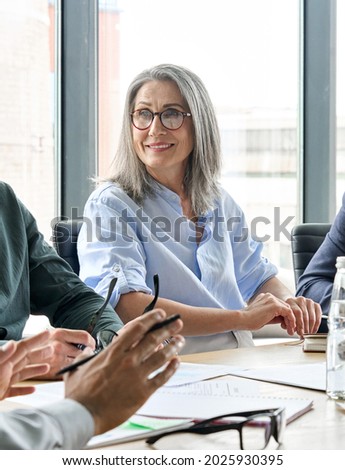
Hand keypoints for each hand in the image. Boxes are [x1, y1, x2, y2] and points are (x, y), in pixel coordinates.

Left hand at [0, 330, 52, 399]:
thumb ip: (0, 357)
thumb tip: (13, 344)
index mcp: (2, 362)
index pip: (22, 348)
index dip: (35, 340)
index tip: (47, 332)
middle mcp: (2, 370)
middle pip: (24, 360)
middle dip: (38, 354)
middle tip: (52, 348)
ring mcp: (0, 383)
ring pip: (20, 374)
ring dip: (34, 370)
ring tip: (47, 367)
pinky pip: (13, 391)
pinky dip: (23, 390)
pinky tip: (32, 389)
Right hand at [34, 328, 95, 379]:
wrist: (17, 356)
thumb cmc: (35, 344)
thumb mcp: (50, 334)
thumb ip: (66, 337)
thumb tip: (84, 340)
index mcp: (60, 334)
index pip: (84, 337)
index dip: (92, 342)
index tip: (92, 345)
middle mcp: (59, 346)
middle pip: (83, 351)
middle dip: (87, 354)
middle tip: (87, 355)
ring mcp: (56, 360)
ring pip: (77, 362)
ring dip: (80, 363)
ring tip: (78, 361)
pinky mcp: (52, 372)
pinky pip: (69, 371)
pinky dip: (71, 370)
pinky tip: (68, 368)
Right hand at [64, 309, 184, 435]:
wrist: (82, 416)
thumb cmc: (79, 395)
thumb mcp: (76, 368)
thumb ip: (84, 357)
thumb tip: (87, 352)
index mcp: (113, 352)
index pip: (137, 329)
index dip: (151, 319)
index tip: (160, 314)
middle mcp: (127, 360)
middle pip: (153, 339)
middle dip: (168, 328)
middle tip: (177, 323)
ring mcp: (137, 376)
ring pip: (161, 356)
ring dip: (173, 346)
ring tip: (180, 341)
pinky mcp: (143, 392)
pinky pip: (162, 377)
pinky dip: (171, 368)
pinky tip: (176, 362)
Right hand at [241, 293, 296, 334]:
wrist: (242, 319)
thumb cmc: (249, 320)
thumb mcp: (264, 316)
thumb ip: (274, 316)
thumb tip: (283, 320)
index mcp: (265, 297)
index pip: (280, 306)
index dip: (284, 316)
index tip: (286, 325)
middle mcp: (269, 296)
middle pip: (285, 306)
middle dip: (289, 318)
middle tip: (291, 328)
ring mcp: (272, 299)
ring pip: (288, 309)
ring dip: (291, 320)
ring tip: (291, 330)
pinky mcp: (275, 305)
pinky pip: (288, 312)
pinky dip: (291, 320)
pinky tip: (290, 327)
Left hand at [285, 296, 321, 335]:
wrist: (294, 305)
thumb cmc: (289, 312)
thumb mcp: (285, 317)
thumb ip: (287, 323)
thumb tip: (291, 331)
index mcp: (291, 301)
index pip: (297, 313)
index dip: (299, 324)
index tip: (299, 332)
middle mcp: (300, 300)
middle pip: (305, 315)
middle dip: (305, 327)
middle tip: (304, 334)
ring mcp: (309, 301)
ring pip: (312, 317)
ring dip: (310, 327)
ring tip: (308, 333)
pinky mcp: (316, 305)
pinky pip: (318, 316)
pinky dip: (316, 325)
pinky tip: (313, 330)